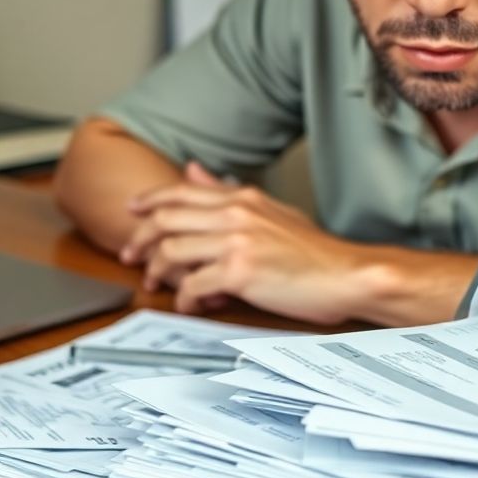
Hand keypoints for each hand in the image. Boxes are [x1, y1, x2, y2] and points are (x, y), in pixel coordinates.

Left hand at [118, 162, 361, 323]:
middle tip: (130, 256)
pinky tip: (189, 305)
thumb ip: (228, 192)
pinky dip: (184, 299)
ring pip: (172, 252)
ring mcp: (236, 243)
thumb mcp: (271, 210)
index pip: (180, 192)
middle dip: (140, 239)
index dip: (149, 201)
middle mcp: (236, 215)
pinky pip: (193, 286)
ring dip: (158, 272)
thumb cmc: (315, 252)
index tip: (132, 211)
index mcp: (242, 198)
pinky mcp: (240, 273)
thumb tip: (195, 171)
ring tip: (158, 285)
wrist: (347, 275)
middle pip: (166, 220)